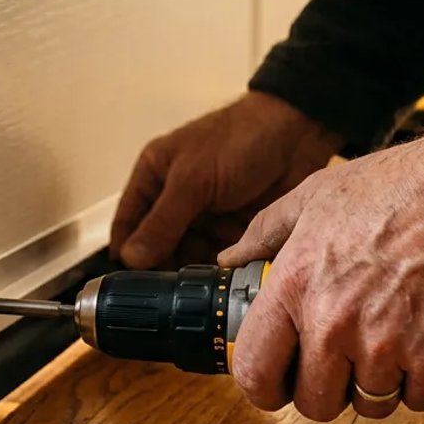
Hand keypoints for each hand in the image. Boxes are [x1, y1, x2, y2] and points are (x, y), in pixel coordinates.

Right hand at [110, 92, 341, 269]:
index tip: (130, 286)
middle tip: (173, 290)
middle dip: (166, 265)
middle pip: (159, 247)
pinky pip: (219, 256)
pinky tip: (227, 273)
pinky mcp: (234, 228)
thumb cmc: (237, 142)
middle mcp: (175, 199)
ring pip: (190, 255)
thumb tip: (130, 259)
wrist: (298, 133)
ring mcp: (206, 215)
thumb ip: (162, 223)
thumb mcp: (192, 181)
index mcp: (154, 177)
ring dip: (197, 267)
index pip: (127, 224)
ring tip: (206, 276)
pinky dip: (222, 266)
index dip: (125, 255)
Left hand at [217, 119, 423, 421]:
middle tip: (346, 359)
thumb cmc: (400, 186)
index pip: (255, 374)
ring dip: (379, 382)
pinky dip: (423, 380)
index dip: (266, 386)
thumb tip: (232, 260)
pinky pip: (417, 399)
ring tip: (392, 339)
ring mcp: (384, 347)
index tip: (279, 382)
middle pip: (314, 403)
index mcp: (295, 286)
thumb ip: (265, 232)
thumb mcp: (316, 196)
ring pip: (369, 404)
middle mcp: (333, 324)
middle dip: (329, 387)